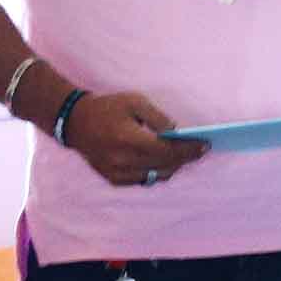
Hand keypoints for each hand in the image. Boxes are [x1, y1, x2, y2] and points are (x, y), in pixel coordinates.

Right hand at [64, 92, 207, 186]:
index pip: (166, 150)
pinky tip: (165, 161)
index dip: (189, 149)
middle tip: (201, 150)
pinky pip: (144, 179)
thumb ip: (158, 117)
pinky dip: (157, 171)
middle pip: (165, 164)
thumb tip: (176, 133)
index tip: (205, 145)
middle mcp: (122, 160)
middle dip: (186, 157)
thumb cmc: (107, 108)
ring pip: (156, 175)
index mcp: (127, 139)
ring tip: (185, 155)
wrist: (74, 122)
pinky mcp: (113, 179)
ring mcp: (116, 172)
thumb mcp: (135, 101)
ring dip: (173, 166)